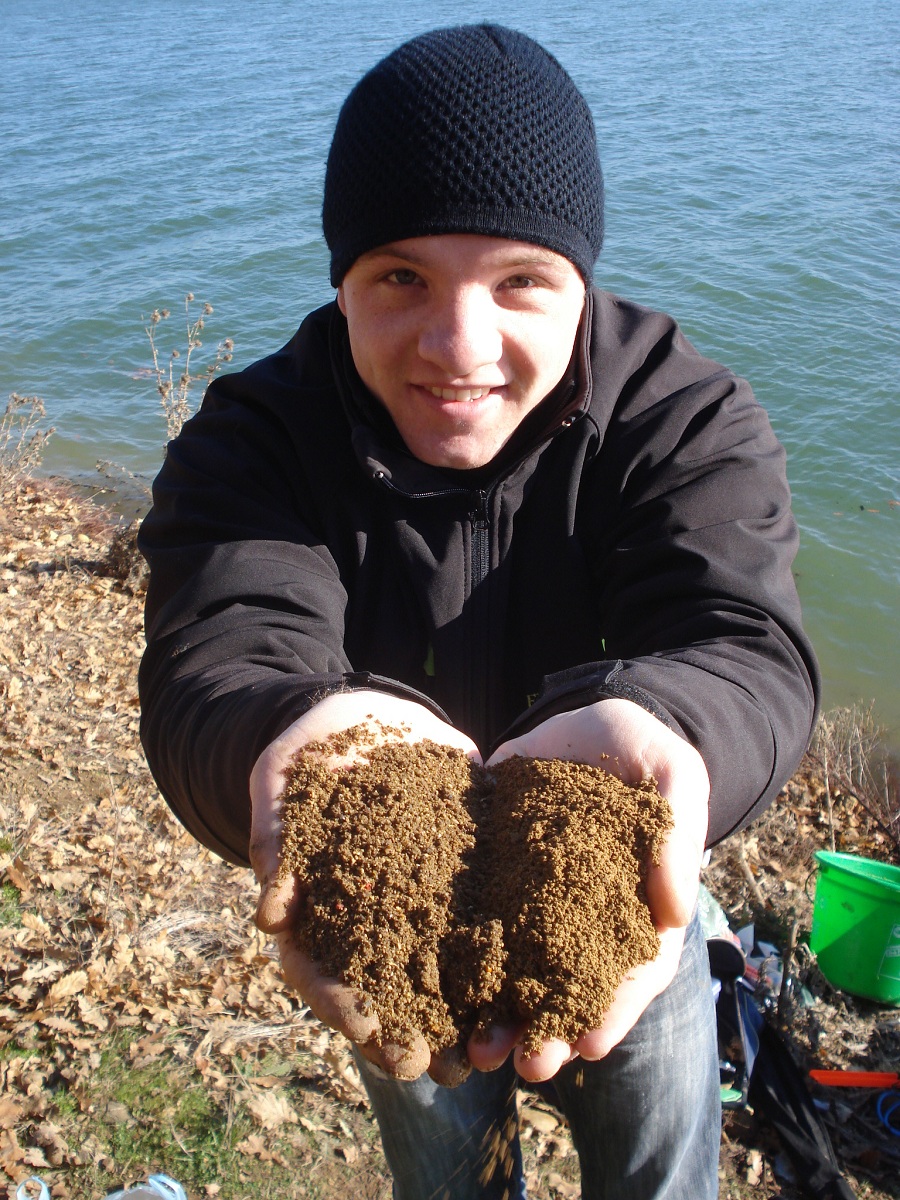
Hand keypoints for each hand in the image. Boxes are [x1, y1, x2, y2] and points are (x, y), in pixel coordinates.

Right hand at [249, 689, 480, 1082]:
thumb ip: (276, 835)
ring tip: (489, 1051)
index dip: (343, 1006)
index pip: (319, 970)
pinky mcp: (462, 873)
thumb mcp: (281, 780)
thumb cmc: (309, 750)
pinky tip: (528, 985)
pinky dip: (501, 957)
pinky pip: (482, 919)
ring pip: (434, 968)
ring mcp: (417, 898)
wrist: (364, 715)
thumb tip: (271, 911)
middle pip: (382, 987)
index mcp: (318, 905)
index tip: (371, 1034)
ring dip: (458, 1014)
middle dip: (409, 1031)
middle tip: (441, 1068)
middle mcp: (370, 914)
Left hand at [470, 698, 708, 1081]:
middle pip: (569, 986)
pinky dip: (458, 958)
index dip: (615, 1008)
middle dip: (550, 1031)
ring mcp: (532, 897)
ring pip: (517, 969)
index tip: (592, 1043)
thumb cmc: (642, 751)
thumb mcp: (673, 776)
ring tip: (480, 1052)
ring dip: (500, 1016)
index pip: (632, 970)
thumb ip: (675, 834)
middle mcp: (580, 914)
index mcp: (634, 905)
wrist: (585, 719)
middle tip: (529, 1065)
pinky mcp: (490, 871)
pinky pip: (473, 919)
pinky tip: (437, 990)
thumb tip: (672, 910)